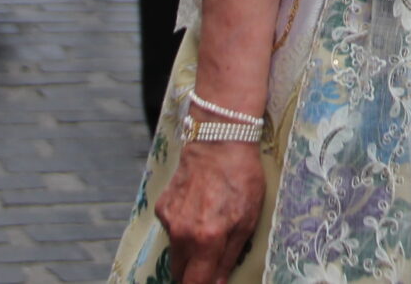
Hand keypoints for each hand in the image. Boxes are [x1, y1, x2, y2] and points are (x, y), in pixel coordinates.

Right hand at [155, 139, 266, 283]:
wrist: (218, 141)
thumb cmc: (241, 178)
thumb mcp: (248, 219)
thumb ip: (230, 256)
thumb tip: (218, 283)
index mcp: (207, 240)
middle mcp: (183, 234)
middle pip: (180, 274)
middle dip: (194, 275)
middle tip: (209, 266)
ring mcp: (169, 221)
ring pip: (175, 252)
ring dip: (189, 253)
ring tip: (207, 232)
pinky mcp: (162, 207)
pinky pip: (171, 230)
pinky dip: (182, 229)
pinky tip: (197, 211)